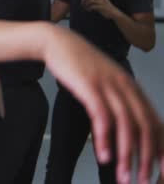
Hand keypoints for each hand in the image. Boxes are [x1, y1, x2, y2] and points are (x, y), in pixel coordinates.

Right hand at [42, 25, 162, 183]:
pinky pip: (101, 116)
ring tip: (124, 177)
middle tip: (144, 181)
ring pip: (127, 125)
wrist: (58, 42)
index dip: (161, 150)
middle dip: (148, 159)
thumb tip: (124, 131)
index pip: (156, 123)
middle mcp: (126, 86)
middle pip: (146, 127)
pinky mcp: (89, 85)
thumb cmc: (78, 65)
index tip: (161, 173)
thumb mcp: (104, 83)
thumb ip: (117, 103)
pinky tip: (102, 156)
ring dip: (127, 155)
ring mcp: (108, 85)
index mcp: (132, 88)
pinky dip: (104, 139)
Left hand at [81, 0, 119, 18]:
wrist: (114, 13)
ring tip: (86, 8)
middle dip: (84, 0)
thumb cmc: (106, 8)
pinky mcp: (102, 7)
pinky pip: (92, 6)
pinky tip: (89, 10)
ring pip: (90, 1)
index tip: (82, 1)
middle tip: (82, 4)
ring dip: (86, 5)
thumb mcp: (100, 1)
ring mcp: (102, 2)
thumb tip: (84, 0)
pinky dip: (89, 8)